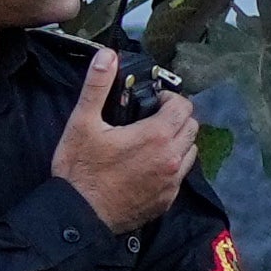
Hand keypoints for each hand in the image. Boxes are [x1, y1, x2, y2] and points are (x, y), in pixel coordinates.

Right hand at [51, 49, 199, 232]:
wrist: (79, 215)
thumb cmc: (79, 168)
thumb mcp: (82, 122)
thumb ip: (97, 86)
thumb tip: (107, 55)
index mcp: (156, 135)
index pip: (183, 106)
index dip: (169, 98)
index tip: (151, 102)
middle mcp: (172, 158)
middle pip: (191, 127)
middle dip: (176, 118)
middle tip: (151, 119)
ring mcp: (172, 181)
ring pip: (190, 151)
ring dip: (177, 141)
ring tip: (152, 143)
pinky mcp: (168, 199)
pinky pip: (180, 175)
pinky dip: (172, 165)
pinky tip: (148, 167)